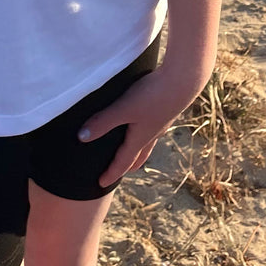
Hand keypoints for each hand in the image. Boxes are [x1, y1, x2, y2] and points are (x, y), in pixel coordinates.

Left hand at [78, 62, 208, 188]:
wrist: (183, 81)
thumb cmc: (152, 95)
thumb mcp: (124, 109)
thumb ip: (103, 122)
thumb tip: (82, 138)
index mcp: (140, 138)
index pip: (123, 161)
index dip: (111, 173)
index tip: (101, 184)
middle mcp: (151, 134)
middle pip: (138, 156)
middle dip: (127, 165)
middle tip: (119, 172)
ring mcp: (160, 122)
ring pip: (147, 142)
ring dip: (137, 149)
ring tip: (131, 148)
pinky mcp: (164, 108)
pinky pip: (152, 127)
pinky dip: (144, 132)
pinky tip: (144, 119)